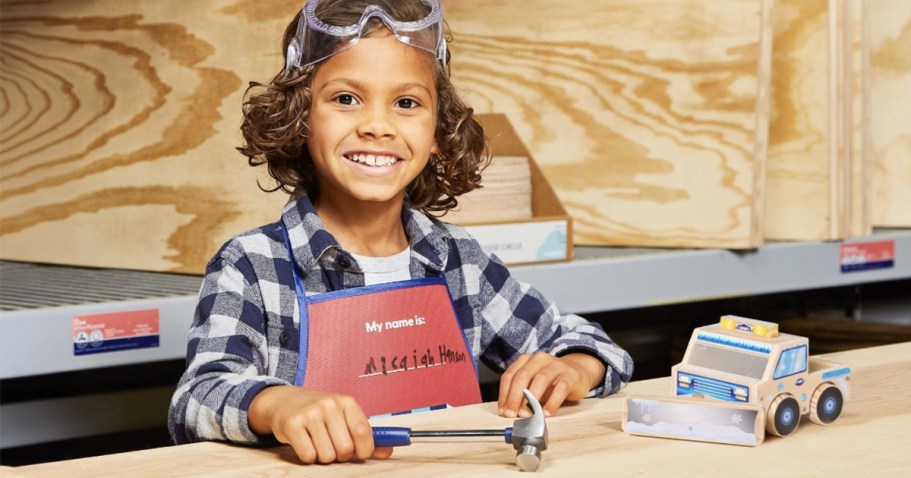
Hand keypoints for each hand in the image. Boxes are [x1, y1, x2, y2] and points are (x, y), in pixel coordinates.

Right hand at [248, 386, 393, 463]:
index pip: (363, 433)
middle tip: (332, 445)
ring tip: (317, 442)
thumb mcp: (345, 418)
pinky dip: (308, 456)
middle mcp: (329, 404)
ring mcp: (310, 413)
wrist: (285, 401)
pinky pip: (308, 456)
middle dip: (341, 455)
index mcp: (347, 402)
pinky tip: (305, 442)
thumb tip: (388, 451)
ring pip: (326, 455)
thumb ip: (366, 436)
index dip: (364, 450)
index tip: (359, 453)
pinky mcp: (292, 424)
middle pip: (345, 448)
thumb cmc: (321, 414)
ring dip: (323, 456)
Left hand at [497, 353, 605, 417]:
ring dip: (531, 399)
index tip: (502, 411)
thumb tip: (508, 412)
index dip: (504, 394)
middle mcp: (540, 359)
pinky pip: (560, 388)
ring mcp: (556, 365)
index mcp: (526, 360)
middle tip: (511, 414)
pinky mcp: (570, 375)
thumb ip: (521, 394)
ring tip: (527, 415)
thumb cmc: (551, 381)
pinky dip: (552, 402)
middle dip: (514, 397)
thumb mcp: (533, 384)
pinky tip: (547, 413)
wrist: (578, 372)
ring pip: (540, 380)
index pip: (510, 375)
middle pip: (522, 376)